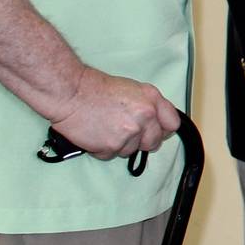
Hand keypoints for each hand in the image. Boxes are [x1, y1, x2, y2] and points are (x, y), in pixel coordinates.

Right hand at [45, 66, 181, 159]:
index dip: (163, 130)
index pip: (172, 124)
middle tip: (125, 133)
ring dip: (119, 144)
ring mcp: (129, 133)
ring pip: (131, 151)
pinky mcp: (111, 146)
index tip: (155, 132)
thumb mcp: (134, 89)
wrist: (72, 94)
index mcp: (152, 101)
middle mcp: (145, 117)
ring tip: (105, 128)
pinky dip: (103, 149)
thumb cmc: (98, 89)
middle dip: (141, 141)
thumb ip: (149, 105)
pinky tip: (96, 134)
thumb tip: (157, 122)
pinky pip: (111, 155)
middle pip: (153, 143)